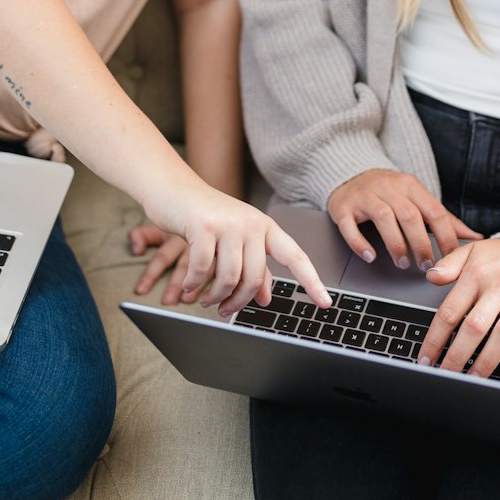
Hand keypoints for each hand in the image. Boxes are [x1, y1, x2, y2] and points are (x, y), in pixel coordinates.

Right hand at [143, 185, 330, 316]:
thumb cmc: (206, 218)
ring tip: (205, 300)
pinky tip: (189, 288)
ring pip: (230, 277)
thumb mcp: (235, 241)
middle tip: (224, 311)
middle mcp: (251, 223)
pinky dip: (195, 284)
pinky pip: (203, 268)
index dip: (312, 281)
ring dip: (215, 296)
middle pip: (254, 277)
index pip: (295, 256)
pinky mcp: (203, 225)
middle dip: (238, 301)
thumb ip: (253, 266)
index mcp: (265, 227)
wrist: (174, 189)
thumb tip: (266, 298)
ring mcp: (228, 223)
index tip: (326, 303)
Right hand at [327, 169, 481, 269]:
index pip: (434, 211)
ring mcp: (365, 196)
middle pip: (410, 215)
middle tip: (426, 266)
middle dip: (421, 244)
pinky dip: (360, 243)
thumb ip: (445, 219)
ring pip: (383, 218)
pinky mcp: (343, 206)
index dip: (446, 236)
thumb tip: (476, 237)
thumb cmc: (389, 192)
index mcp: (411, 186)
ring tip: (403, 263)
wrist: (350, 174)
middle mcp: (389, 188)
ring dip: (396, 244)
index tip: (452, 258)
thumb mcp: (417, 199)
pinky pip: (350, 225)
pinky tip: (370, 256)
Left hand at [418, 239, 499, 381]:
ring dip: (486, 361)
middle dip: (457, 356)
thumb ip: (449, 263)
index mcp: (477, 275)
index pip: (451, 311)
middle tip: (446, 375)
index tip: (426, 358)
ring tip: (473, 378)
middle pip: (475, 327)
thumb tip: (431, 276)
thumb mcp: (472, 251)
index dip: (436, 338)